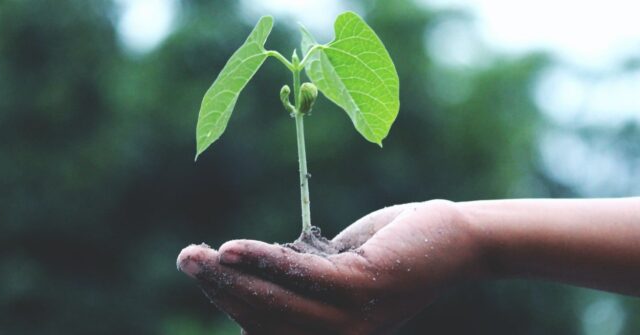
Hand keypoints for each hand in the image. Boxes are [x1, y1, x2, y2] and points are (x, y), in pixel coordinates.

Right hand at [177, 200, 486, 334]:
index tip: (201, 272)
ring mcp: (353, 319)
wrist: (453, 240)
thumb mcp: (338, 269)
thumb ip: (300, 280)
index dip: (229, 302)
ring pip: (276, 302)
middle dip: (220, 288)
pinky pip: (301, 276)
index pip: (266, 327)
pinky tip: (232, 248)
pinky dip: (263, 261)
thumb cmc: (393, 251)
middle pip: (264, 317)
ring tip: (196, 254)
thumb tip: (251, 273)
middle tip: (185, 258)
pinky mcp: (363, 288)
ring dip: (230, 277)